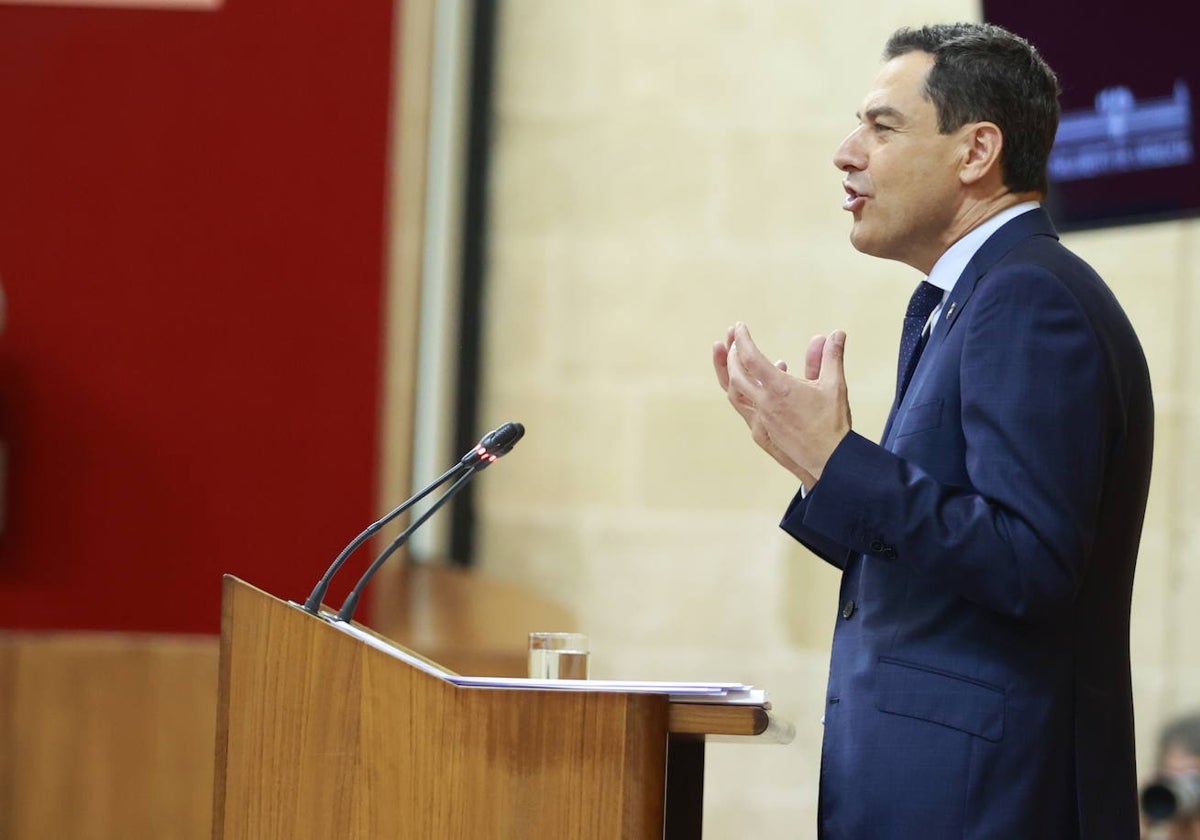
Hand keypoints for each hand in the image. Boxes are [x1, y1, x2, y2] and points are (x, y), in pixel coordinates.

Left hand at [712, 322, 851, 484]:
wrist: (830, 460)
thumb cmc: (833, 423)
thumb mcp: (834, 385)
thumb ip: (831, 356)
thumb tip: (836, 333)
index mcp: (779, 390)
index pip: (751, 358)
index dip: (743, 340)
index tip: (739, 327)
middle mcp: (764, 404)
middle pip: (734, 375)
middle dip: (730, 354)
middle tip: (731, 338)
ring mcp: (760, 420)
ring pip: (734, 394)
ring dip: (730, 374)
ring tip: (734, 357)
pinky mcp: (762, 433)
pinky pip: (745, 408)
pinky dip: (744, 392)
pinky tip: (758, 383)